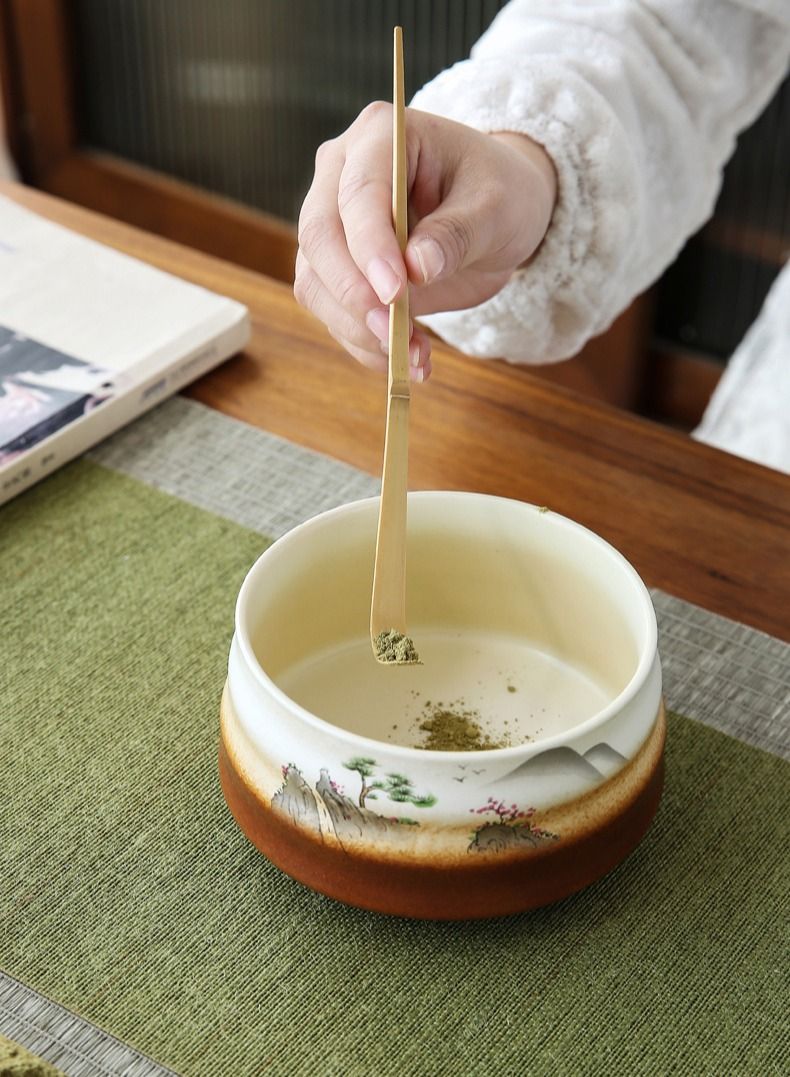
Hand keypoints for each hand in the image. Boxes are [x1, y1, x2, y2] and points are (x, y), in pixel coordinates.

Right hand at [294, 104, 556, 379]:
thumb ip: (457, 234)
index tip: (394, 293)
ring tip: (412, 356)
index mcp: (381, 136)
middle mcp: (341, 173)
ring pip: (315, 281)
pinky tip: (407, 360)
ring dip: (358, 328)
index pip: (357, 193)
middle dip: (353, 293)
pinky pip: (332, 311)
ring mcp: (332, 221)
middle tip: (394, 332)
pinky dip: (365, 344)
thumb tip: (418, 268)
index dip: (369, 246)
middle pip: (319, 236)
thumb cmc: (498, 194)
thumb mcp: (496, 207)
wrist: (494, 213)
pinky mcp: (334, 268)